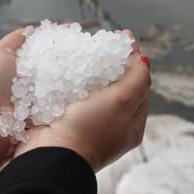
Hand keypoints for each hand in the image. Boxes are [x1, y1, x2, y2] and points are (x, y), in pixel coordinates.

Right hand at [14, 32, 150, 171]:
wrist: (48, 157)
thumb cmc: (89, 130)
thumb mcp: (122, 101)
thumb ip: (138, 78)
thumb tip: (144, 59)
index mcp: (131, 125)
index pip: (140, 85)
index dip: (134, 59)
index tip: (123, 36)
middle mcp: (111, 126)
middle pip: (115, 86)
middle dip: (109, 62)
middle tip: (100, 41)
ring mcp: (85, 125)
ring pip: (90, 89)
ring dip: (86, 69)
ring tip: (80, 49)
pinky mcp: (62, 121)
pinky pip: (68, 95)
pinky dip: (67, 79)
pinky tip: (62, 65)